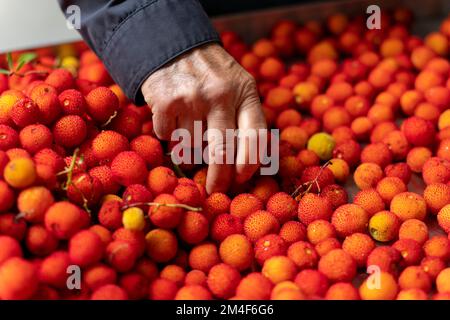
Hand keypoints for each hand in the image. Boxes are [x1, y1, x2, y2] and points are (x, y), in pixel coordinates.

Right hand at [141, 43, 266, 193]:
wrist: (175, 46)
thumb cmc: (212, 75)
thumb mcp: (238, 87)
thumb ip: (245, 118)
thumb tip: (245, 167)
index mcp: (245, 92)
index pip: (255, 136)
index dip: (249, 163)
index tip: (241, 177)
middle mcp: (220, 95)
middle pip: (222, 152)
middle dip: (219, 178)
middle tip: (214, 190)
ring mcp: (192, 98)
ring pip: (191, 148)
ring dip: (189, 150)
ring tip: (189, 132)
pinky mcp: (165, 101)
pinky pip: (168, 137)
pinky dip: (168, 134)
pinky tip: (173, 118)